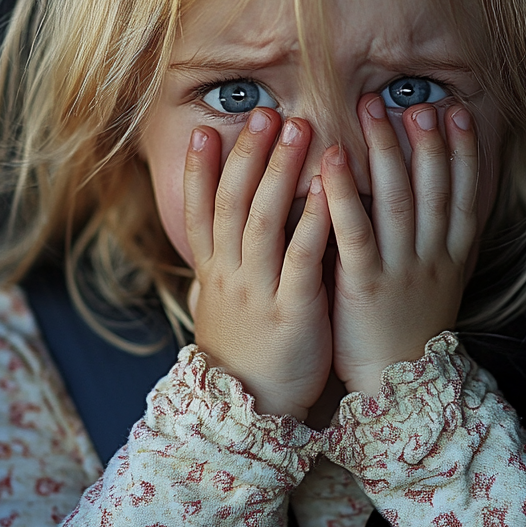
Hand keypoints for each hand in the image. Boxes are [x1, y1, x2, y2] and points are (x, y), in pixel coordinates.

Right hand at [184, 108, 332, 419]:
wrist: (253, 412)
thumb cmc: (245, 356)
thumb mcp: (219, 312)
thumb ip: (217, 275)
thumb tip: (208, 249)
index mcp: (213, 273)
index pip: (198, 212)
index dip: (199, 170)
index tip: (203, 132)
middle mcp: (230, 274)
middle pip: (231, 203)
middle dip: (247, 155)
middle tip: (264, 114)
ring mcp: (259, 290)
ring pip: (262, 219)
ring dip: (279, 171)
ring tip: (294, 130)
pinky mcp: (293, 307)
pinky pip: (301, 255)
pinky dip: (312, 218)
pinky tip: (326, 188)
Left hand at [321, 94, 482, 395]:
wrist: (396, 388)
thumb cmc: (406, 329)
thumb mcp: (435, 284)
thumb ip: (435, 240)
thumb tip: (431, 191)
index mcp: (452, 257)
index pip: (465, 195)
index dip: (463, 152)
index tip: (459, 114)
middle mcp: (432, 257)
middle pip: (434, 188)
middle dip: (426, 141)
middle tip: (416, 101)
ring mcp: (400, 270)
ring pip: (399, 200)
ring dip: (387, 151)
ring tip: (376, 110)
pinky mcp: (364, 284)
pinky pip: (355, 231)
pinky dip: (344, 192)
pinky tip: (331, 160)